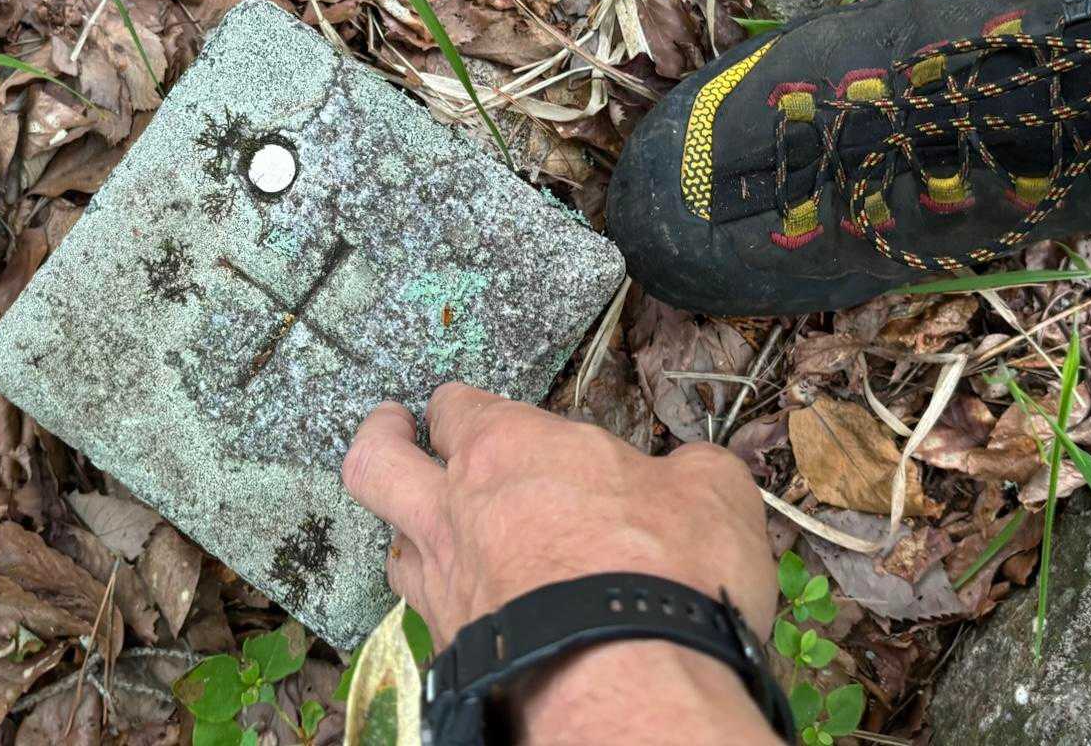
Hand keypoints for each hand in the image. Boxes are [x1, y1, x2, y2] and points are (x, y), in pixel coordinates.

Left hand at [342, 382, 781, 743]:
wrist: (627, 685)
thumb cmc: (661, 573)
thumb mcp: (713, 492)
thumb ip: (692, 471)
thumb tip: (694, 474)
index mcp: (509, 450)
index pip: (460, 406)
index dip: (464, 404)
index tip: (469, 407)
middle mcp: (457, 513)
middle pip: (377, 462)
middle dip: (380, 438)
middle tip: (390, 429)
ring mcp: (446, 588)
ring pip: (393, 547)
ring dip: (407, 535)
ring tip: (426, 534)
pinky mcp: (453, 654)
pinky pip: (428, 620)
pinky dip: (445, 611)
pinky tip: (472, 616)